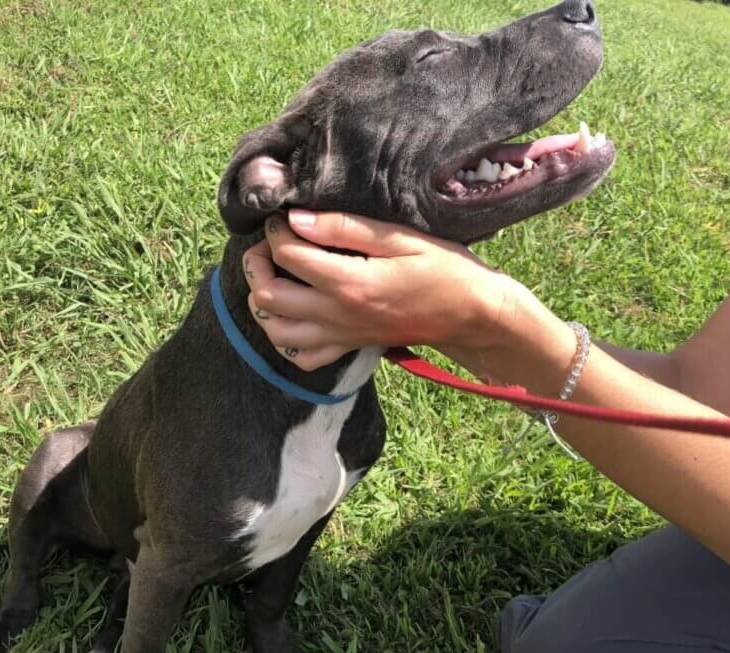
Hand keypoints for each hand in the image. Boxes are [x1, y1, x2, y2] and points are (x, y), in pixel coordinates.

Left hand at [243, 210, 522, 370]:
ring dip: (265, 303)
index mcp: (350, 282)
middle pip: (269, 297)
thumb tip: (297, 219)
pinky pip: (302, 357)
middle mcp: (338, 314)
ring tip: (275, 277)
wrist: (471, 315)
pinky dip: (286, 338)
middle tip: (269, 246)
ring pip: (276, 331)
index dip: (276, 231)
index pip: (288, 255)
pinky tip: (294, 314)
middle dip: (258, 266)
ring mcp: (342, 335)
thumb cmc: (443, 269)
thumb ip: (344, 228)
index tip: (286, 218)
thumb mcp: (399, 237)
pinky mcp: (349, 347)